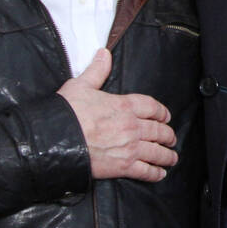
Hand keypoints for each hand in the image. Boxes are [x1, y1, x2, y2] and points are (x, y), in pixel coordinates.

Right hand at [57, 49, 176, 181]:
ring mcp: (129, 147)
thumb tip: (104, 53)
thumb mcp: (81, 85)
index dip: (162, 112)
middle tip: (171, 139)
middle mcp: (132, 126)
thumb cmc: (67, 112)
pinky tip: (160, 174)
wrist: (54, 139)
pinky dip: (155, 173)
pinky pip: (145, 171)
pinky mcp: (123, 166)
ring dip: (166, 155)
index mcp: (124, 106)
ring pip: (156, 151)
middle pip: (158, 131)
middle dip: (167, 135)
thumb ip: (97, 70)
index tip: (166, 117)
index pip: (152, 107)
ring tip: (171, 158)